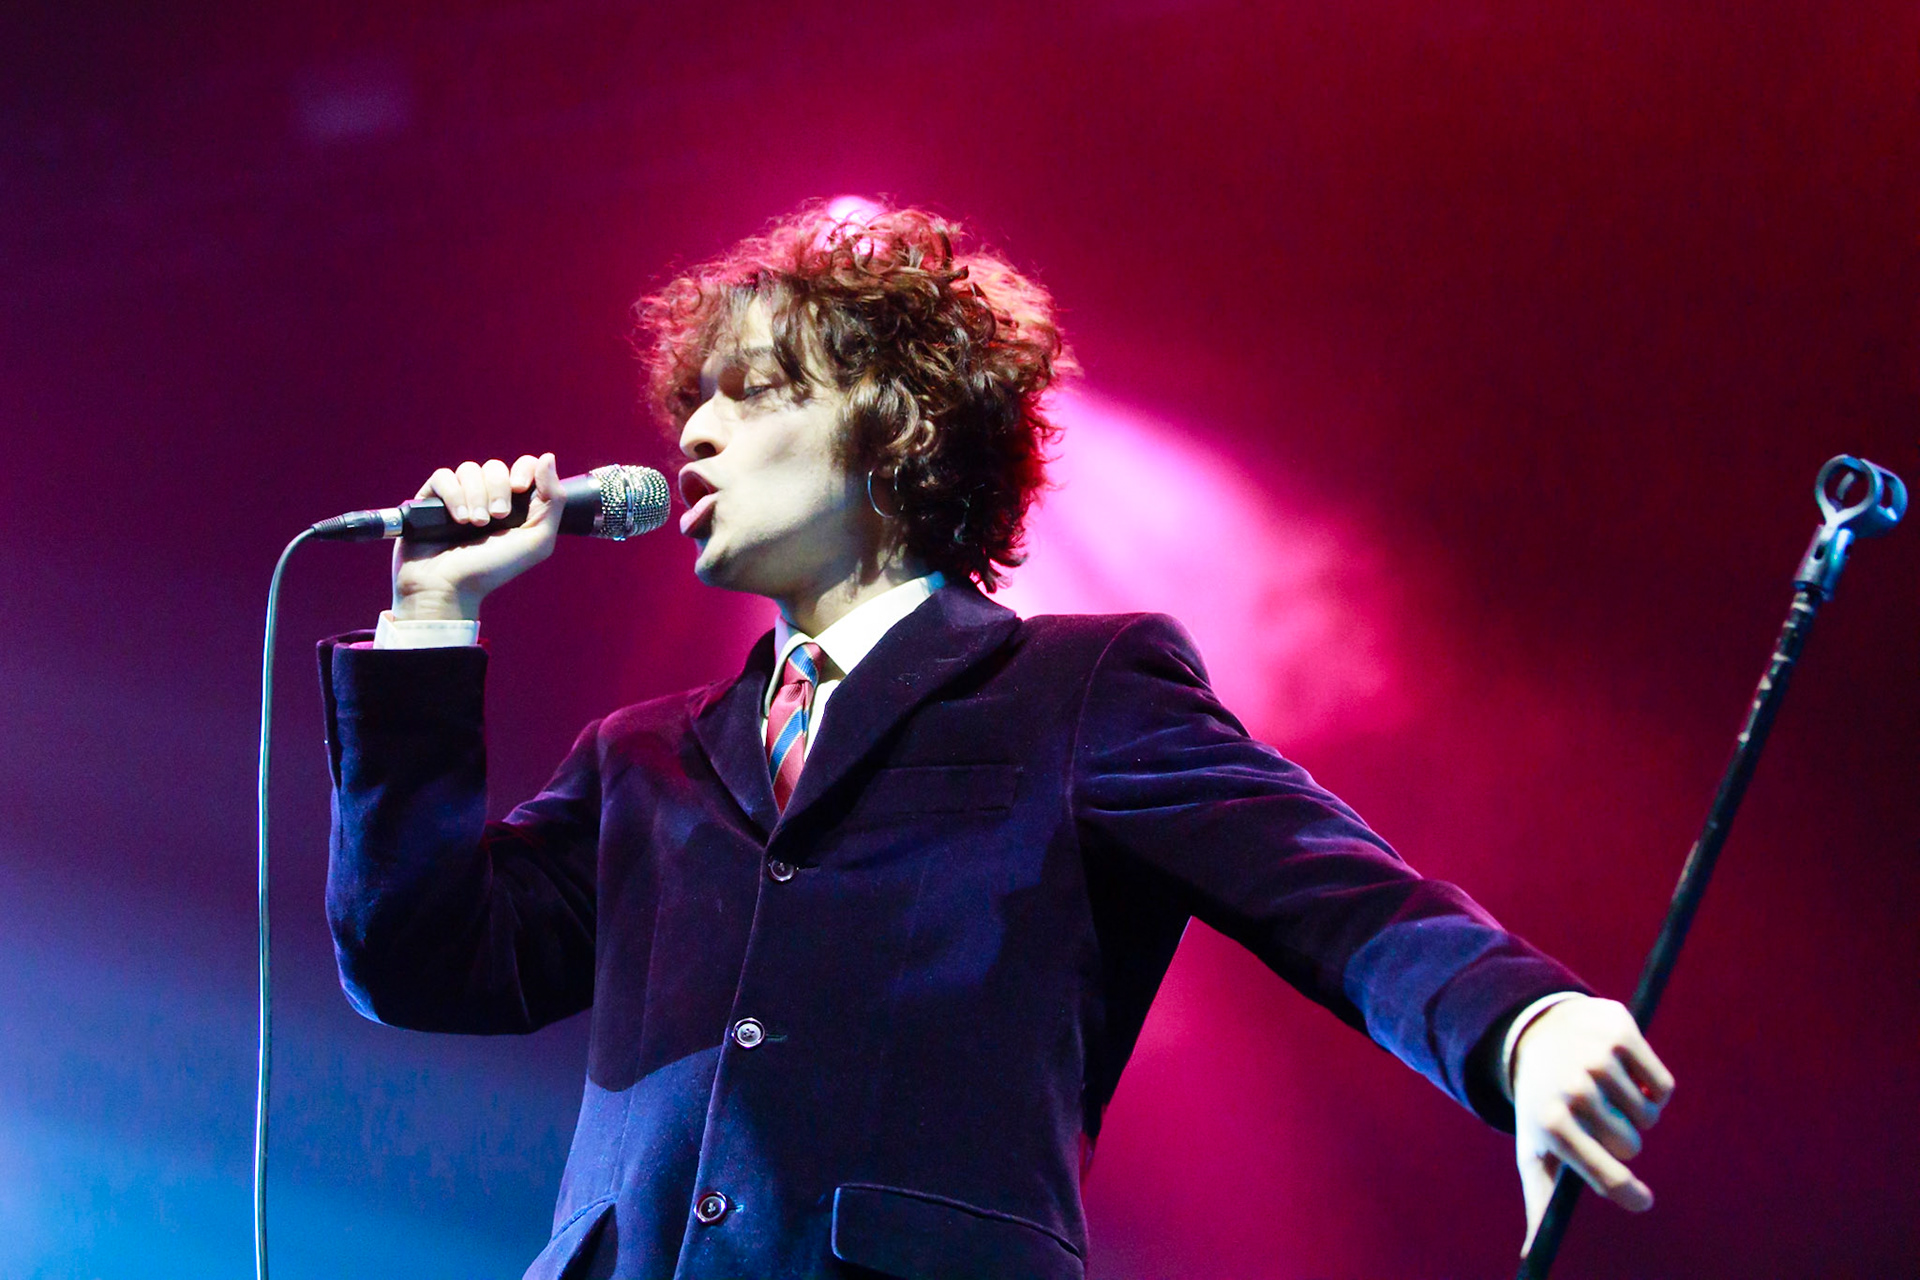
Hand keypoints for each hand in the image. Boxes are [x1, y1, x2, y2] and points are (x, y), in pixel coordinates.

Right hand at [391, 453, 563, 619]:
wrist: (450, 587)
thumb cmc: (494, 568)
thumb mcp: (537, 540)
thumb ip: (553, 500)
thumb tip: (548, 457)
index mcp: (515, 504)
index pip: (524, 465)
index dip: (524, 469)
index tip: (520, 488)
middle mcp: (487, 497)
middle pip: (496, 466)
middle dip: (498, 489)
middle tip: (497, 518)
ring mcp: (458, 497)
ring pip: (470, 469)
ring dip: (475, 496)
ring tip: (475, 524)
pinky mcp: (431, 499)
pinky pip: (443, 476)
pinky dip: (453, 494)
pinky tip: (457, 518)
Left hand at [1512, 995, 1674, 1255]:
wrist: (1537, 1035)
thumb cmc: (1543, 1106)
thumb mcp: (1535, 1151)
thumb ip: (1540, 1204)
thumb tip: (1530, 1258)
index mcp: (1553, 1124)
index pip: (1608, 1176)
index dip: (1631, 1195)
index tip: (1642, 1201)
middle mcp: (1574, 1089)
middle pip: (1632, 1144)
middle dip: (1622, 1139)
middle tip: (1596, 1119)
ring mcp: (1596, 1058)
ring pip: (1650, 1115)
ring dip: (1637, 1112)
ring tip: (1606, 1096)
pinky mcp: (1620, 1032)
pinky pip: (1663, 1086)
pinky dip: (1653, 1088)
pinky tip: (1624, 1076)